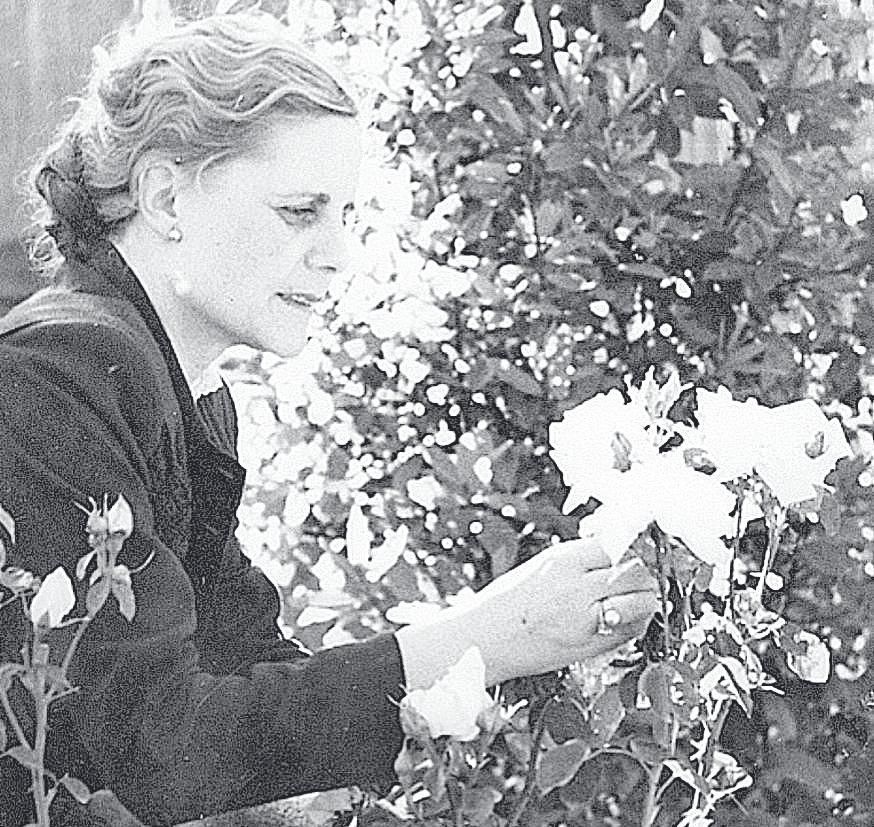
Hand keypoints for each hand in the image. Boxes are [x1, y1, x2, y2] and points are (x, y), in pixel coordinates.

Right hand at [395, 537, 658, 688]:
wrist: (481, 641)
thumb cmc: (505, 604)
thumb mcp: (541, 568)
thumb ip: (578, 562)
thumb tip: (616, 556)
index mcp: (562, 560)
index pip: (617, 545)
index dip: (632, 549)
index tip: (637, 553)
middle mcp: (577, 586)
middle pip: (636, 571)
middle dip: (645, 574)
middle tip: (644, 578)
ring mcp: (585, 617)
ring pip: (642, 600)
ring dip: (647, 598)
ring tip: (638, 599)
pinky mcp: (589, 646)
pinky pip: (630, 630)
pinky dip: (636, 623)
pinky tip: (626, 619)